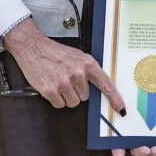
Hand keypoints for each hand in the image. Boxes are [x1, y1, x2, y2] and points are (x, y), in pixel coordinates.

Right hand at [3, 18, 125, 113]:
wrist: (33, 47)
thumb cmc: (55, 52)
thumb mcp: (78, 56)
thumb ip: (89, 70)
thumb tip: (98, 86)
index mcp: (88, 63)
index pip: (106, 84)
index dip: (115, 98)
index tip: (121, 109)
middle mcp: (78, 73)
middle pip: (85, 97)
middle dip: (76, 91)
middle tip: (66, 79)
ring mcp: (64, 82)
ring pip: (73, 102)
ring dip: (66, 96)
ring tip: (58, 82)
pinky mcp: (51, 90)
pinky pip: (59, 104)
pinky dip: (55, 99)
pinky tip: (51, 86)